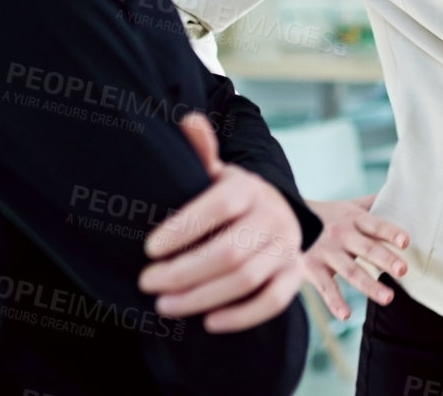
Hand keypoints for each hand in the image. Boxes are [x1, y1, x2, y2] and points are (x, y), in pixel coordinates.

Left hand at [138, 112, 305, 332]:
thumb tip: (188, 120)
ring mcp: (286, 247)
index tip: (149, 249)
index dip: (184, 228)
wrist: (277, 215)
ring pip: (246, 278)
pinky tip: (209, 322)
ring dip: (202, 297)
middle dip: (184, 272)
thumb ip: (201, 152)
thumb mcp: (216, 174)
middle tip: (148, 282)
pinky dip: (241, 315)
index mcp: (249, 188)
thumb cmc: (232, 200)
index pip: (219, 206)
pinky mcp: (294, 274)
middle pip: (230, 251)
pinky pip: (273, 301)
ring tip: (165, 305)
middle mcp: (273, 216)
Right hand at [302, 194, 411, 319]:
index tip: (406, 241)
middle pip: (366, 248)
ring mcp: (327, 253)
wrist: (286, 219)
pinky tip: (346, 315)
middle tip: (403, 270)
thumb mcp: (349, 205)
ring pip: (351, 271)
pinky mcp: (312, 269)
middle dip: (385, 259)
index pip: (375, 225)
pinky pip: (325, 288)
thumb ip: (373, 202)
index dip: (390, 232)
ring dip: (369, 285)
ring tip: (388, 298)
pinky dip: (334, 302)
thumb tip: (400, 191)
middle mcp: (342, 235)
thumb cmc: (327, 215)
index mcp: (353, 219)